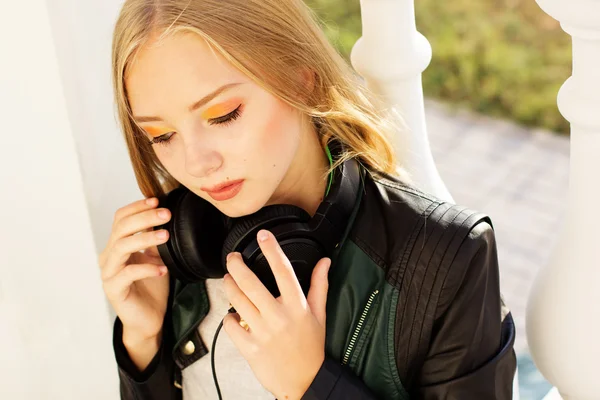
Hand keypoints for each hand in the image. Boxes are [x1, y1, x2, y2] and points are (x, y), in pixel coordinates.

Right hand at [98, 197, 170, 344]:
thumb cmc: (151, 288)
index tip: (157, 200)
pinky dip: (147, 268)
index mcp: (117, 246)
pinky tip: (163, 269)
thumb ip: (155, 240)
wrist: (148, 319)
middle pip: (120, 229)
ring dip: (144, 238)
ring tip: (166, 236)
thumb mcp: (156, 258)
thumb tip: (165, 216)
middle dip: (144, 218)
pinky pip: (128, 274)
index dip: (137, 207)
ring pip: (121, 247)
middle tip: (166, 214)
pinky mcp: (114, 290)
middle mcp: (109, 257)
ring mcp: (109, 273)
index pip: (120, 219)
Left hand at [222, 229, 330, 399]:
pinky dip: (229, 317)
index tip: (263, 235)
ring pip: (237, 301)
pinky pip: (231, 325)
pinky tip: (233, 314)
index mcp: (297, 306)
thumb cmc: (311, 346)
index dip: (272, 250)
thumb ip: (319, 285)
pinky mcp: (249, 348)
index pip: (284, 271)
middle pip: (251, 283)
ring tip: (228, 280)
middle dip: (236, 266)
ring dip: (229, 286)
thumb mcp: (319, 314)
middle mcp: (278, 317)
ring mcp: (262, 333)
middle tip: (232, 257)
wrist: (304, 381)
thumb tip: (325, 261)